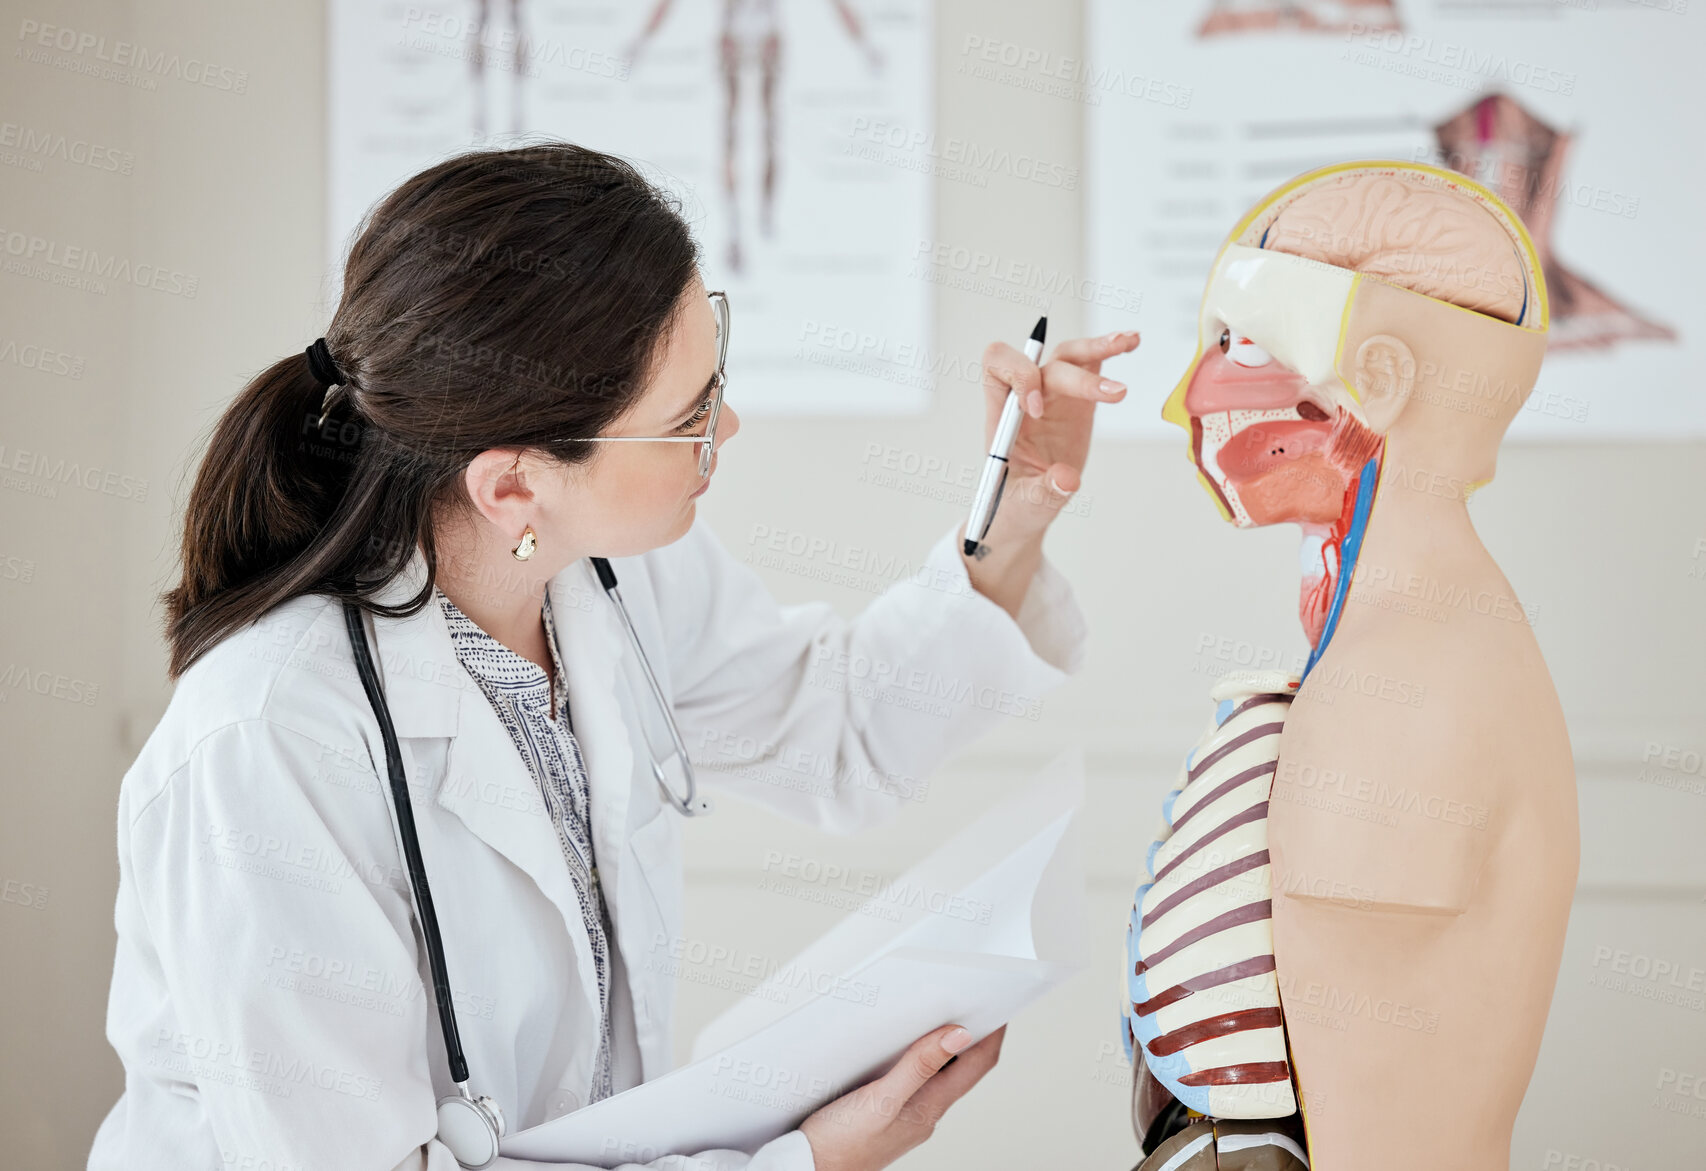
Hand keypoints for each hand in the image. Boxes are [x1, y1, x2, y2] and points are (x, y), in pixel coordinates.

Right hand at [799, 1023, 1005, 1170]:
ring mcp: (907, 1116)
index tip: (999, 1006)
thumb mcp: (880, 1099)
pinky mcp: (887, 1115)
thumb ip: (918, 1066)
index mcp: (930, 1108)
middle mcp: (924, 1113)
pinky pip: (914, 1082)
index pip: (977, 1066)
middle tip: (971, 1003)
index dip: (992, 1034)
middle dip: (970, 1036)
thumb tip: (958, 1036)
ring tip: (939, 1018)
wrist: (809, 1170)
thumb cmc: (840, 1146)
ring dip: (942, 1047)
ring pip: (937, 1074)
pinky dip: (917, 1060)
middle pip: (962, 1068)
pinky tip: (901, 1049)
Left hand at [959, 329, 1140, 617]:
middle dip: (1077, 378)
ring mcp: (1052, 395)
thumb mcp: (1028, 504)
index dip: (1019, 379)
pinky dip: (1109, 351)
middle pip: (1044, 365)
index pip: (999, 370)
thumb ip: (1044, 491)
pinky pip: (1089, 365)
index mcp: (1002, 416)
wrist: (1028, 506)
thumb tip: (1068, 479)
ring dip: (1096, 347)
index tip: (1036, 411)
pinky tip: (1131, 342)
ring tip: (1129, 341)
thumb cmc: (1018, 502)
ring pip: (1068, 355)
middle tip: (1113, 395)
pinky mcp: (1076, 400)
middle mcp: (1025, 398)